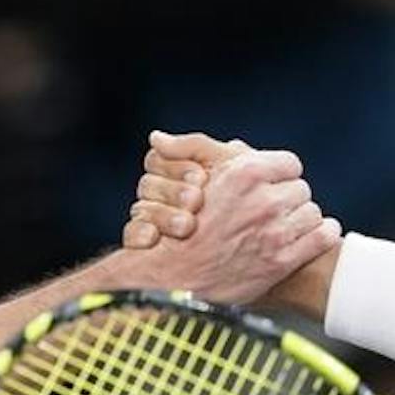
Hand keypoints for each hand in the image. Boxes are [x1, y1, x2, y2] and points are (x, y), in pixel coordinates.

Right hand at [122, 130, 246, 248]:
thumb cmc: (256, 207)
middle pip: (148, 183)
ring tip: (186, 226)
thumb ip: (201, 147)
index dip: (176, 166)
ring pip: (140, 208)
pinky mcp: (147, 250)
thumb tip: (156, 137)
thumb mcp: (238, 170)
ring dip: (162, 215)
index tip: (202, 178)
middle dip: (173, 191)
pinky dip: (140, 235)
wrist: (263, 257)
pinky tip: (154, 239)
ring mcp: (155, 224)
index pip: (159, 159)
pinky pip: (131, 236)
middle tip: (196, 201)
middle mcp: (164, 197)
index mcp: (180, 175)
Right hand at [122, 146, 338, 304]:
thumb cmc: (178, 227)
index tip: (273, 183)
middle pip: (301, 188)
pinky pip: (323, 237)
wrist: (176, 278)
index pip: (289, 163)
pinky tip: (315, 235)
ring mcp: (276, 232)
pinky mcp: (284, 260)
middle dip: (288, 198)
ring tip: (286, 225)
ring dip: (302, 218)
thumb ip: (190, 149)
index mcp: (245, 173)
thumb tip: (163, 136)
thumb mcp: (182, 178)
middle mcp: (264, 200)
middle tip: (274, 208)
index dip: (280, 173)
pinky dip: (323, 234)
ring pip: (312, 212)